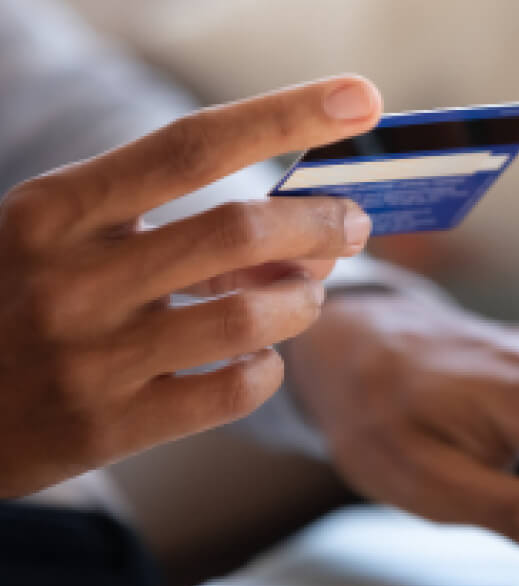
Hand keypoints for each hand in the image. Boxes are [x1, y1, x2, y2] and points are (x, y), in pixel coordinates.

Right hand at [0, 75, 382, 496]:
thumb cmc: (21, 299)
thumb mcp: (62, 233)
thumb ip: (165, 216)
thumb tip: (298, 219)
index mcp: (56, 209)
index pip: (192, 146)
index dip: (285, 116)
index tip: (357, 99)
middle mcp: (71, 279)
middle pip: (240, 232)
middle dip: (320, 223)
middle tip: (352, 223)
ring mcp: (92, 358)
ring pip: (251, 316)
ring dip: (303, 301)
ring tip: (306, 295)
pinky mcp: (112, 426)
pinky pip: (235, 390)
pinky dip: (268, 368)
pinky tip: (260, 357)